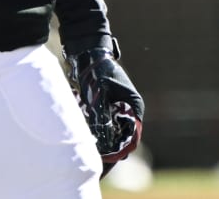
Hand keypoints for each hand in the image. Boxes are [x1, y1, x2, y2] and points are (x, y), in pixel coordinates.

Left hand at [67, 46, 144, 175]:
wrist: (89, 54)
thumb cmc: (98, 72)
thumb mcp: (100, 95)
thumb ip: (102, 116)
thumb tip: (100, 139)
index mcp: (134, 106)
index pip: (132, 136)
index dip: (120, 150)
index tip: (106, 160)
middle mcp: (128, 110)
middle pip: (123, 138)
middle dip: (110, 151)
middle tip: (96, 164)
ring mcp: (118, 110)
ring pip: (113, 134)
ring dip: (103, 143)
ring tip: (90, 154)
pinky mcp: (107, 109)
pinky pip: (104, 127)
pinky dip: (96, 134)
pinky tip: (85, 140)